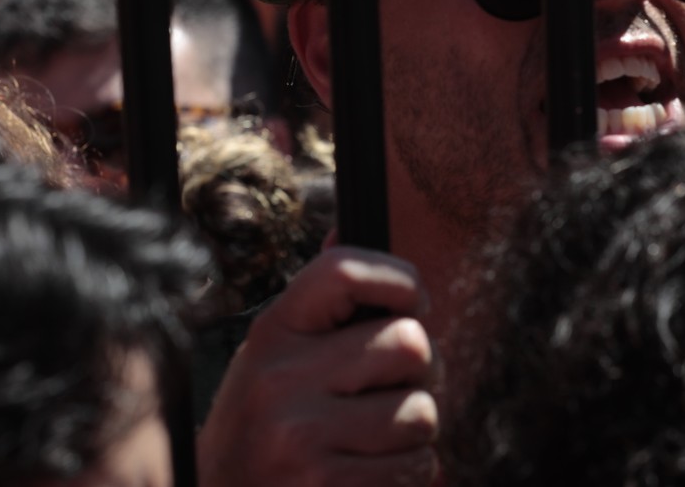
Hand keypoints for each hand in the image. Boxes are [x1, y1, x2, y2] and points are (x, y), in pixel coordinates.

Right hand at [198, 248, 438, 486]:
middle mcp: (281, 379)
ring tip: (378, 437)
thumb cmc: (263, 423)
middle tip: (397, 387)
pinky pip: (417, 465)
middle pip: (409, 342)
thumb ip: (318, 303)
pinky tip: (371, 472)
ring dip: (415, 430)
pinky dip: (409, 472)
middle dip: (421, 370)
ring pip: (422, 411)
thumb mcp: (273, 354)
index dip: (400, 279)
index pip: (345, 270)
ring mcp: (301, 436)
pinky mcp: (325, 485)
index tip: (413, 302)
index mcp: (274, 332)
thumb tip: (344, 225)